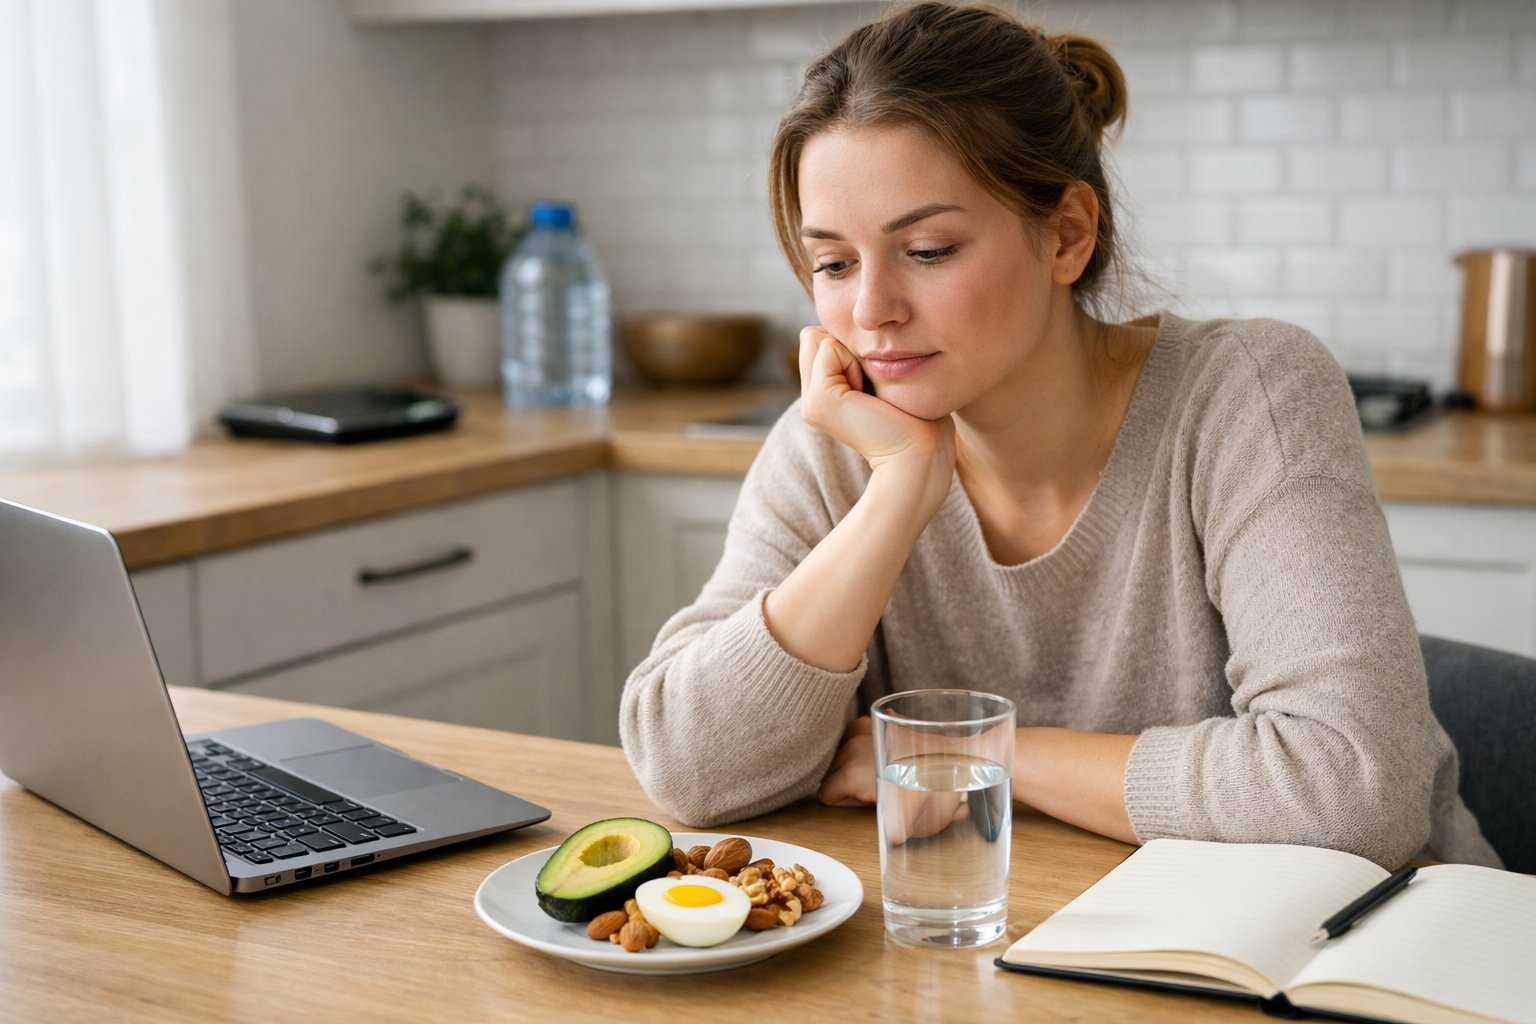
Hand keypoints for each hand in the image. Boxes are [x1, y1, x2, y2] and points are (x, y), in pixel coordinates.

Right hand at [797, 327, 955, 508]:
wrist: (920, 454)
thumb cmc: (916, 415)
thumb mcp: (881, 376)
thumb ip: (857, 354)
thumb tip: (831, 334)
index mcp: (825, 394)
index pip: (820, 339)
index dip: (853, 347)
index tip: (876, 383)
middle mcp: (811, 399)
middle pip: (814, 337)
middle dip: (849, 348)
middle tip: (873, 389)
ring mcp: (810, 401)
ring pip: (818, 339)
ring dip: (853, 355)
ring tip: (872, 394)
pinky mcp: (819, 400)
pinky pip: (827, 347)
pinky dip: (853, 361)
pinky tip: (868, 396)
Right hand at [816, 715, 962, 843]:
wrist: (967, 757)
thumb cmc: (940, 795)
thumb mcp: (911, 826)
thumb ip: (889, 830)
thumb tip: (887, 838)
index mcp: (852, 774)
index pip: (825, 793)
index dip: (846, 803)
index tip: (868, 802)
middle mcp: (853, 747)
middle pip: (831, 770)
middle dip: (848, 781)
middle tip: (879, 788)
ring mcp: (867, 726)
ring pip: (842, 749)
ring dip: (855, 759)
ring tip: (885, 768)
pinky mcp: (885, 715)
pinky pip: (861, 731)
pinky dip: (869, 740)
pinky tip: (890, 750)